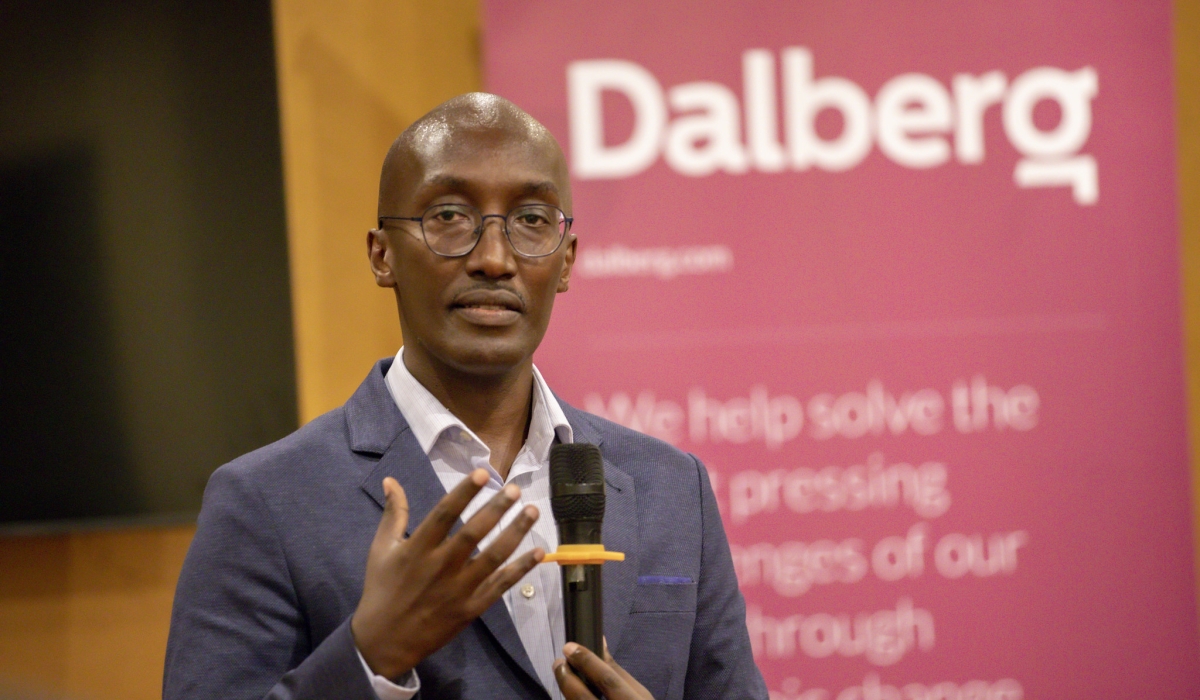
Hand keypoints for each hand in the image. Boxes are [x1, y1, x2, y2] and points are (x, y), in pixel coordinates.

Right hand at [351, 469, 542, 678]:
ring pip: (493, 558)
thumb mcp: (381, 549)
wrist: (384, 641)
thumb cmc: (382, 590)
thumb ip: (394, 514)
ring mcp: (458, 589)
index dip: (464, 493)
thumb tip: (391, 480)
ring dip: (515, 534)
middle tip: (515, 489)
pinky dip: (520, 569)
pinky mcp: (471, 609)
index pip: (444, 514)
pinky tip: (538, 552)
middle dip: (496, 509)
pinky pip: (500, 586)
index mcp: (418, 549)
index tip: (483, 473)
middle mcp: (441, 567)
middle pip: (473, 534)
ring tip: (532, 512)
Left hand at [554, 641, 652, 699]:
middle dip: (567, 679)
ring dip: (566, 692)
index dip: (587, 662)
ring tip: (562, 677)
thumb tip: (600, 640)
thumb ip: (616, 672)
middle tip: (558, 663)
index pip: (608, 682)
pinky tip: (570, 695)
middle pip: (584, 699)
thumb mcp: (637, 695)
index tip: (569, 647)